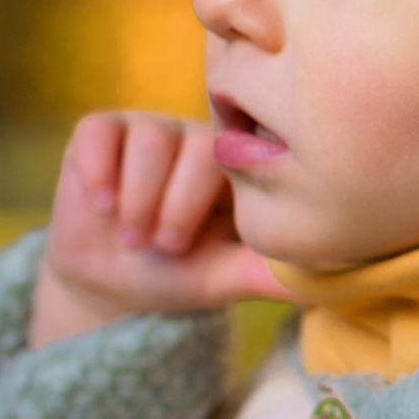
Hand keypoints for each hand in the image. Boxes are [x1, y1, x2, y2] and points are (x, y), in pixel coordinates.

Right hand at [30, 111, 297, 347]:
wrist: (112, 282)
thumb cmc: (179, 272)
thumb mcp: (223, 277)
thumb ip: (266, 275)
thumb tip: (320, 289)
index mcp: (240, 164)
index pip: (242, 159)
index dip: (209, 204)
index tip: (187, 247)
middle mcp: (198, 138)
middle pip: (197, 147)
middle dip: (174, 207)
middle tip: (163, 246)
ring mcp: (149, 129)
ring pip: (150, 139)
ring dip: (138, 198)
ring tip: (133, 237)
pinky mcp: (100, 133)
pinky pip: (98, 131)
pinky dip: (98, 170)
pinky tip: (101, 206)